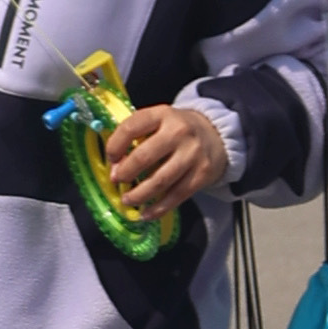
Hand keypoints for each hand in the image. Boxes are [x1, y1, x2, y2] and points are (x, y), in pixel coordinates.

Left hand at [103, 100, 228, 219]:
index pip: (131, 127)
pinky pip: (176, 196)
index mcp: (162, 114)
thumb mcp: (160, 121)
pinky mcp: (201, 174)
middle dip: (125, 173)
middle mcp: (178, 132)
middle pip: (144, 157)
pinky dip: (158, 209)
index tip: (111, 158)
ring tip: (127, 200)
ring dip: (139, 195)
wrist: (216, 135)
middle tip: (117, 181)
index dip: (115, 145)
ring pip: (159, 181)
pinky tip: (145, 214)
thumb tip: (116, 164)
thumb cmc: (178, 129)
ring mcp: (191, 154)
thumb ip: (138, 135)